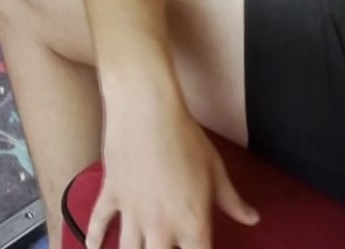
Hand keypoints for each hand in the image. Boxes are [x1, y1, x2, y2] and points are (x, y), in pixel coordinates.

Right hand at [87, 97, 256, 248]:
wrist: (147, 110)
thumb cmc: (185, 137)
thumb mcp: (216, 170)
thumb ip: (233, 201)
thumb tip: (252, 217)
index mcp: (192, 222)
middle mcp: (161, 224)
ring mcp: (132, 211)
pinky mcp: (112, 194)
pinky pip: (99, 222)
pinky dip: (94, 237)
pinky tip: (92, 248)